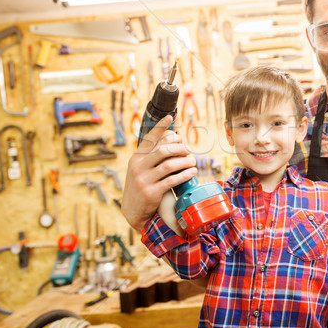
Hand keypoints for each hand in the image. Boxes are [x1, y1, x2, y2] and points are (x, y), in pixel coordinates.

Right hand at [121, 115, 197, 230]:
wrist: (133, 210)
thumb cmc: (143, 185)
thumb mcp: (142, 168)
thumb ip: (153, 155)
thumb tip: (172, 136)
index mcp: (136, 158)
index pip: (149, 138)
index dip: (160, 127)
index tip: (170, 117)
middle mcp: (138, 166)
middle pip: (163, 150)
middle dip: (179, 147)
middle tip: (188, 150)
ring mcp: (144, 180)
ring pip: (169, 165)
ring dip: (185, 162)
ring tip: (193, 162)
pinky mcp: (152, 192)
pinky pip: (172, 180)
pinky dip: (184, 175)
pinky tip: (192, 173)